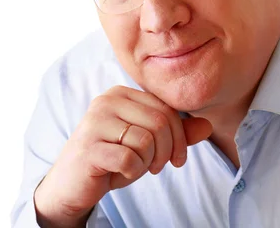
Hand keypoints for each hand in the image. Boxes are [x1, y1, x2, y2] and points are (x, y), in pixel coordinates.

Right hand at [34, 86, 211, 226]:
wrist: (72, 185)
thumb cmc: (112, 159)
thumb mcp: (148, 144)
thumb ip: (176, 133)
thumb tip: (207, 126)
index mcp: (122, 94)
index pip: (166, 108)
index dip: (180, 136)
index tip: (177, 158)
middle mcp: (106, 101)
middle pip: (160, 122)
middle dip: (168, 150)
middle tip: (159, 167)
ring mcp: (94, 122)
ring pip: (146, 140)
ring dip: (148, 161)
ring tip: (135, 167)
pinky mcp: (88, 147)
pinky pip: (130, 158)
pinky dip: (133, 172)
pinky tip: (120, 173)